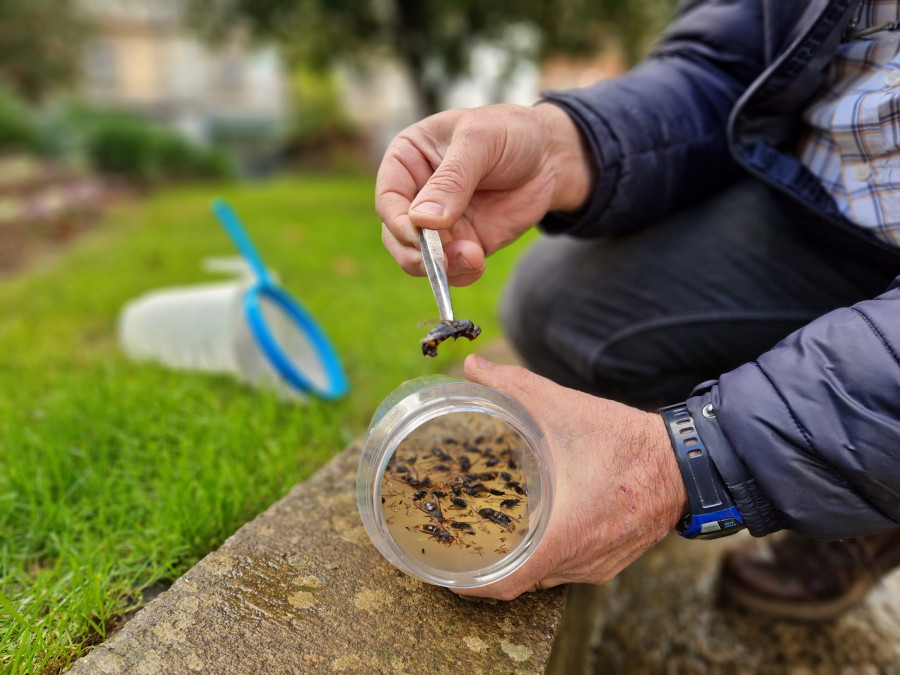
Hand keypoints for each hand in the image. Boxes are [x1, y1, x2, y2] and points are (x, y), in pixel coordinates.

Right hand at [375, 103, 593, 285]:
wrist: (550, 156)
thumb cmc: (510, 133)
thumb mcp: (480, 142)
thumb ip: (452, 179)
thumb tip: (422, 220)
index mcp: (408, 159)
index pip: (389, 198)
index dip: (397, 221)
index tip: (417, 236)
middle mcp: (417, 194)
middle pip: (397, 235)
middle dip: (416, 253)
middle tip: (441, 261)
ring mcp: (439, 222)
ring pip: (421, 257)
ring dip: (442, 266)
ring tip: (473, 257)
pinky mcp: (463, 242)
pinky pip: (450, 268)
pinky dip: (460, 274)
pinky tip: (478, 265)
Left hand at [457, 355, 687, 599]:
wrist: (686, 463)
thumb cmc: (625, 441)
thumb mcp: (564, 407)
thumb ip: (513, 386)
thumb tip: (472, 366)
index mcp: (566, 534)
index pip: (508, 583)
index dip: (472, 585)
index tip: (447, 575)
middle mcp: (581, 560)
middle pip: (522, 583)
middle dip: (488, 570)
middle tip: (459, 549)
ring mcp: (598, 566)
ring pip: (546, 579)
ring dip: (518, 564)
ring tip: (488, 540)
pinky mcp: (611, 562)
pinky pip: (568, 570)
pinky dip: (545, 559)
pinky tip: (531, 535)